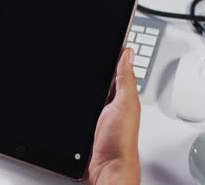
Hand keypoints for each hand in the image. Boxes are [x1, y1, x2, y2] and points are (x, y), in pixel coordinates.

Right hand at [88, 48, 140, 184]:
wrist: (107, 166)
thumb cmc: (119, 140)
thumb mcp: (125, 104)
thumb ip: (126, 80)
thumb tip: (127, 53)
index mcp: (123, 95)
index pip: (119, 69)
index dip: (115, 54)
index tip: (111, 38)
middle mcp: (113, 103)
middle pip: (104, 78)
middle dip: (98, 65)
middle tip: (93, 48)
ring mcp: (100, 112)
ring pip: (93, 91)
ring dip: (87, 82)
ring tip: (83, 66)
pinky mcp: (89, 122)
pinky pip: (85, 104)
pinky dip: (80, 99)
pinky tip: (76, 95)